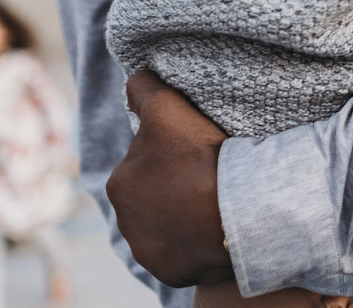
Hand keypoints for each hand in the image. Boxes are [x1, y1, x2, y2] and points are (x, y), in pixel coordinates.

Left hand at [106, 70, 233, 288]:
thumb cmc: (197, 157)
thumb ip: (143, 87)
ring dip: (180, 215)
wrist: (233, 212)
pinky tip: (211, 227)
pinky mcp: (169, 271)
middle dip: (171, 186)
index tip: (194, 152)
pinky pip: (180, 252)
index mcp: (119, 183)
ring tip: (210, 202)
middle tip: (204, 176)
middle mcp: (124, 222)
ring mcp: (147, 251)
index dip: (170, 153)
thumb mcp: (166, 107)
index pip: (144, 161)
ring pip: (165, 224)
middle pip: (152, 195)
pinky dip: (192, 242)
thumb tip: (134, 81)